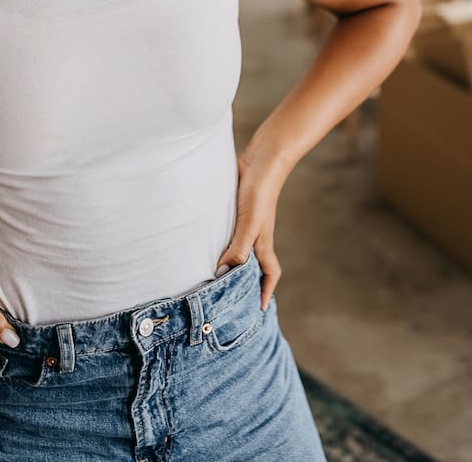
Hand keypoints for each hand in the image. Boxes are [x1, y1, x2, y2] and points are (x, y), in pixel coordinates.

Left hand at [215, 157, 287, 310]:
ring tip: (210, 275)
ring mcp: (244, 224)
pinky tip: (202, 243)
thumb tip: (223, 273)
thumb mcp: (250, 224)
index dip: (266, 291)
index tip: (258, 309)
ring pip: (236, 249)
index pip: (269, 273)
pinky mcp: (234, 211)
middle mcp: (254, 236)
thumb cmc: (259, 193)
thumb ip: (238, 248)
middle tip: (228, 298)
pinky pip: (226, 233)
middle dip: (244, 282)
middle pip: (251, 265)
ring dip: (227, 262)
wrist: (260, 161)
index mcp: (262, 243)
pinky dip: (218, 242)